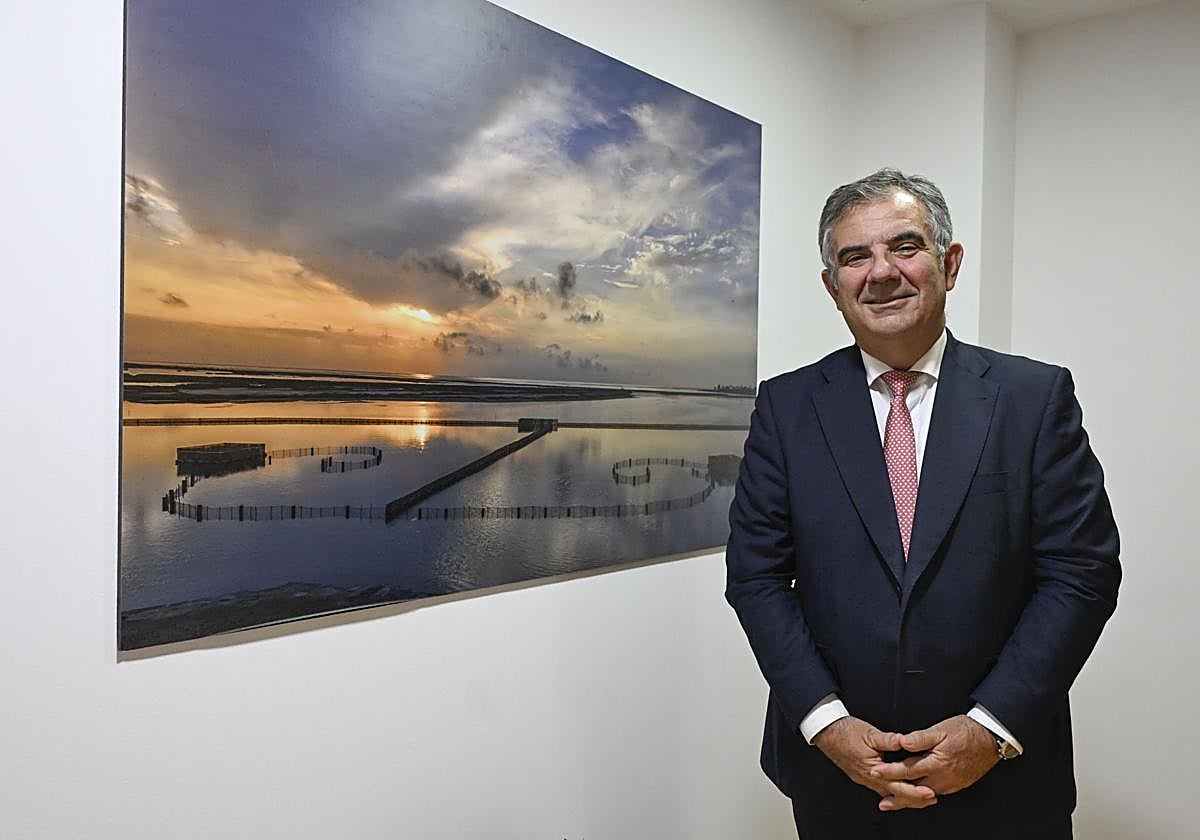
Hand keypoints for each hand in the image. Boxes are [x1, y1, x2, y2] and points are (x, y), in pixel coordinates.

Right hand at [812, 716, 937, 811]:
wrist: (827, 731)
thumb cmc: (847, 731)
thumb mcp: (869, 733)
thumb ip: (888, 739)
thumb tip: (904, 741)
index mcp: (872, 770)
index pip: (897, 786)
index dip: (914, 791)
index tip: (930, 792)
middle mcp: (868, 778)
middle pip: (894, 794)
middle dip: (914, 799)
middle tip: (932, 799)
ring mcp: (864, 778)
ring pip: (888, 793)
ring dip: (904, 796)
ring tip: (920, 797)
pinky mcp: (861, 775)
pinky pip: (880, 788)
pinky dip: (893, 790)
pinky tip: (899, 788)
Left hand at [870, 715, 999, 805]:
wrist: (990, 739)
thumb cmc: (965, 731)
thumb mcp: (941, 729)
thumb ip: (920, 738)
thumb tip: (902, 742)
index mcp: (936, 763)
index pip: (907, 770)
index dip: (889, 772)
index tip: (874, 772)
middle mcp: (943, 777)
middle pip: (915, 789)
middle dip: (897, 796)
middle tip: (882, 803)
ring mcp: (950, 783)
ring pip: (925, 795)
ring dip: (909, 800)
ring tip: (895, 803)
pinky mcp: (957, 784)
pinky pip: (936, 793)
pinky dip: (923, 797)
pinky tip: (917, 797)